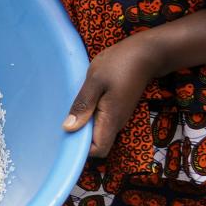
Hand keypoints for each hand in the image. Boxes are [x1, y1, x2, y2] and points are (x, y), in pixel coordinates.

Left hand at [62, 35, 162, 158]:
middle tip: (60, 120)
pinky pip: (101, 121)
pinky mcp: (117, 109)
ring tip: (68, 109)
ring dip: (83, 125)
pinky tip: (81, 102)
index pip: (98, 150)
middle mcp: (116, 123)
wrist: (145, 54)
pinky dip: (89, 116)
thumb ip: (83, 105)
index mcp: (111, 120)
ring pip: (98, 132)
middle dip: (78, 137)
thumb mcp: (95, 81)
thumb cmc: (119, 64)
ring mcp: (118, 117)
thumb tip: (68, 128)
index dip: (81, 149)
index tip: (64, 135)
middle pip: (97, 144)